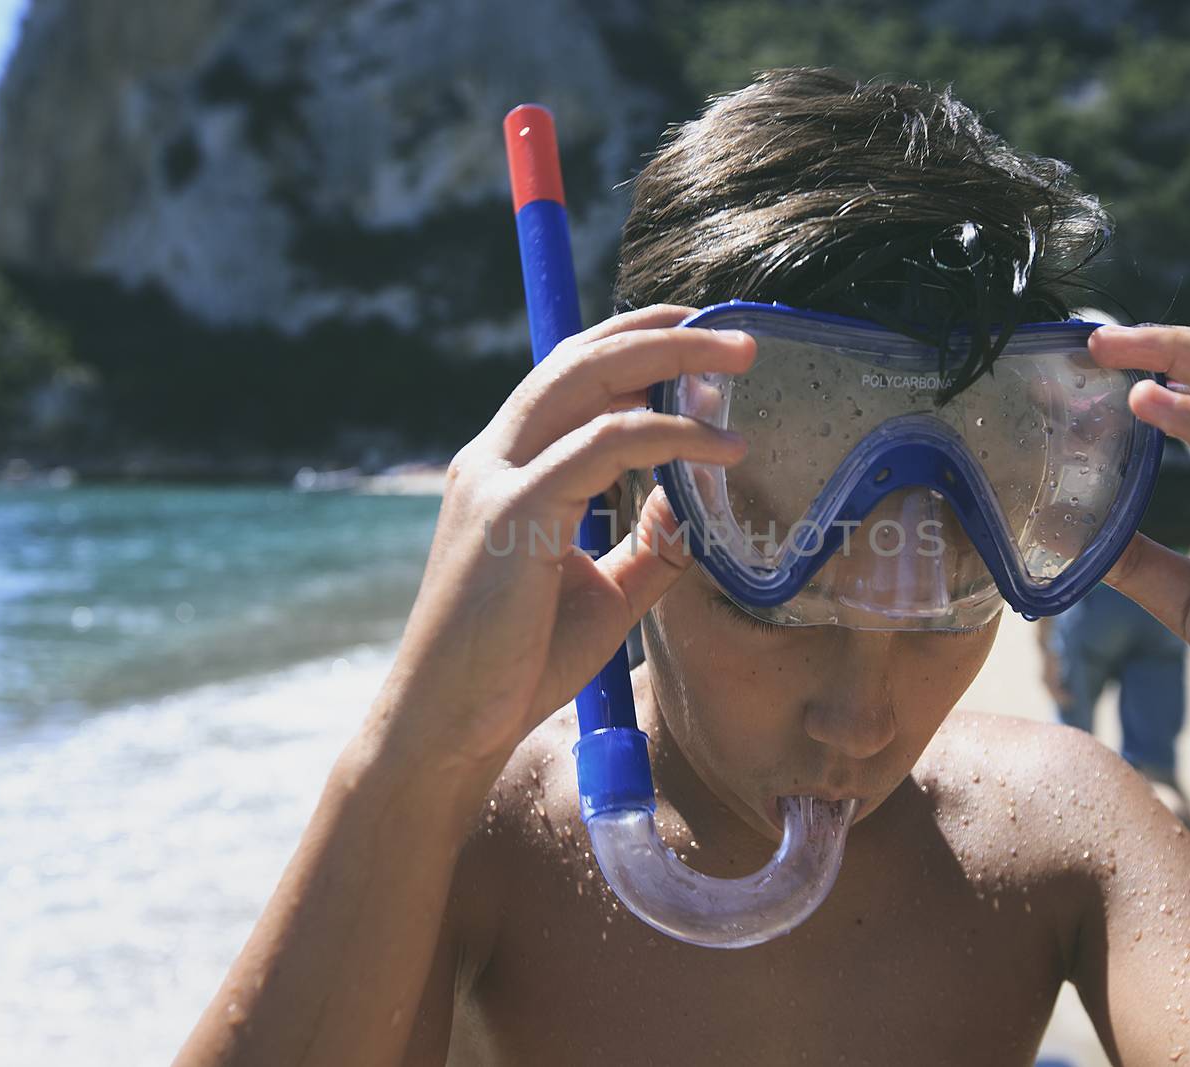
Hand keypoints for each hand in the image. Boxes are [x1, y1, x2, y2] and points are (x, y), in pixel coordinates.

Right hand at [375, 305, 752, 770]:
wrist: (450, 728)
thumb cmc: (518, 664)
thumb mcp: (604, 592)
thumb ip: (647, 542)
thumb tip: (697, 499)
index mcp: (508, 469)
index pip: (570, 375)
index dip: (632, 340)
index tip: (696, 331)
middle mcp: (495, 459)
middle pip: (579, 360)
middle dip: (660, 332)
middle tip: (734, 330)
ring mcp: (497, 481)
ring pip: (587, 383)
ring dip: (670, 360)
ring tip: (738, 360)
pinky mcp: (511, 514)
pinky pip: (601, 447)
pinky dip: (668, 434)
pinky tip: (721, 447)